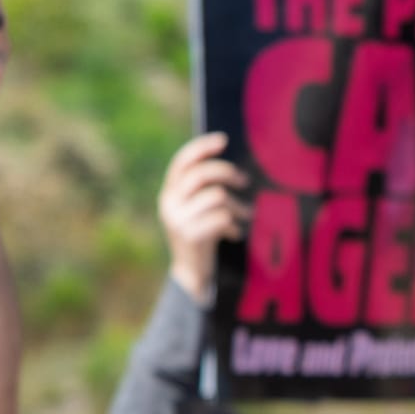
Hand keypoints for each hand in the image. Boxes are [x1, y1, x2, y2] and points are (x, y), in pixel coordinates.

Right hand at [158, 131, 250, 302]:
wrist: (191, 273)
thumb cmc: (202, 235)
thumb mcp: (198, 208)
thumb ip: (204, 188)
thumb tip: (230, 166)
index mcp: (170, 191)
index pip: (182, 161)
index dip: (202, 147)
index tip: (223, 140)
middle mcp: (169, 202)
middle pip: (202, 174)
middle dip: (228, 173)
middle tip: (244, 181)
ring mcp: (177, 219)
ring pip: (217, 196)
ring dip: (237, 205)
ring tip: (245, 215)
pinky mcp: (190, 235)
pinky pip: (221, 217)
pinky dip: (233, 224)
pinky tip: (234, 233)